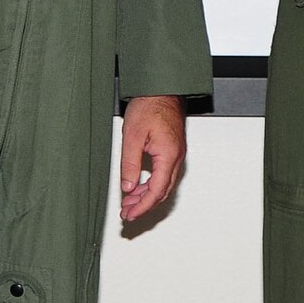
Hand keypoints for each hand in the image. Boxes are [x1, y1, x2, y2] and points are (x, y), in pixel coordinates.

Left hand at [119, 95, 184, 221]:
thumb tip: (128, 187)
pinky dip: (150, 184)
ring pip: (163, 184)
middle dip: (144, 206)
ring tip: (128, 203)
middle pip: (162, 191)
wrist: (161, 88)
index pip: (157, 191)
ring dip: (146, 196)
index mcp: (169, 155)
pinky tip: (138, 187)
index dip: (143, 207)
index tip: (130, 215)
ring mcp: (176, 154)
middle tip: (127, 214)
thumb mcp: (132, 135)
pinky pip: (163, 174)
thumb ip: (130, 164)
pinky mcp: (172, 150)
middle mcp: (176, 157)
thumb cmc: (149, 105)